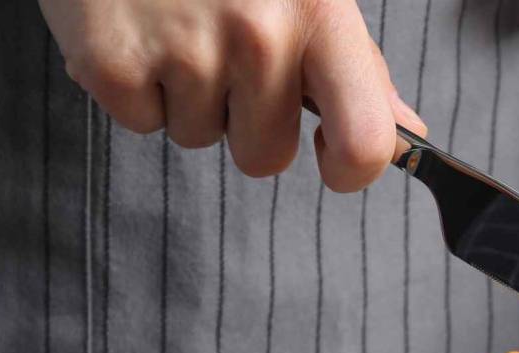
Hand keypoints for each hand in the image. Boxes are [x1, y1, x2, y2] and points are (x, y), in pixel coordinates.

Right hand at [40, 0, 425, 191]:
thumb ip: (357, 63)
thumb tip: (405, 131)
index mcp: (318, 15)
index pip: (363, 139)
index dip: (350, 170)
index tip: (332, 161)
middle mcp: (257, 36)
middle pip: (265, 156)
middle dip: (246, 121)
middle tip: (224, 52)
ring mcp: (183, 51)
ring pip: (200, 137)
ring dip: (190, 98)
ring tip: (179, 27)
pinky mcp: (113, 63)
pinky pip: (143, 123)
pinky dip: (138, 88)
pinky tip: (142, 30)